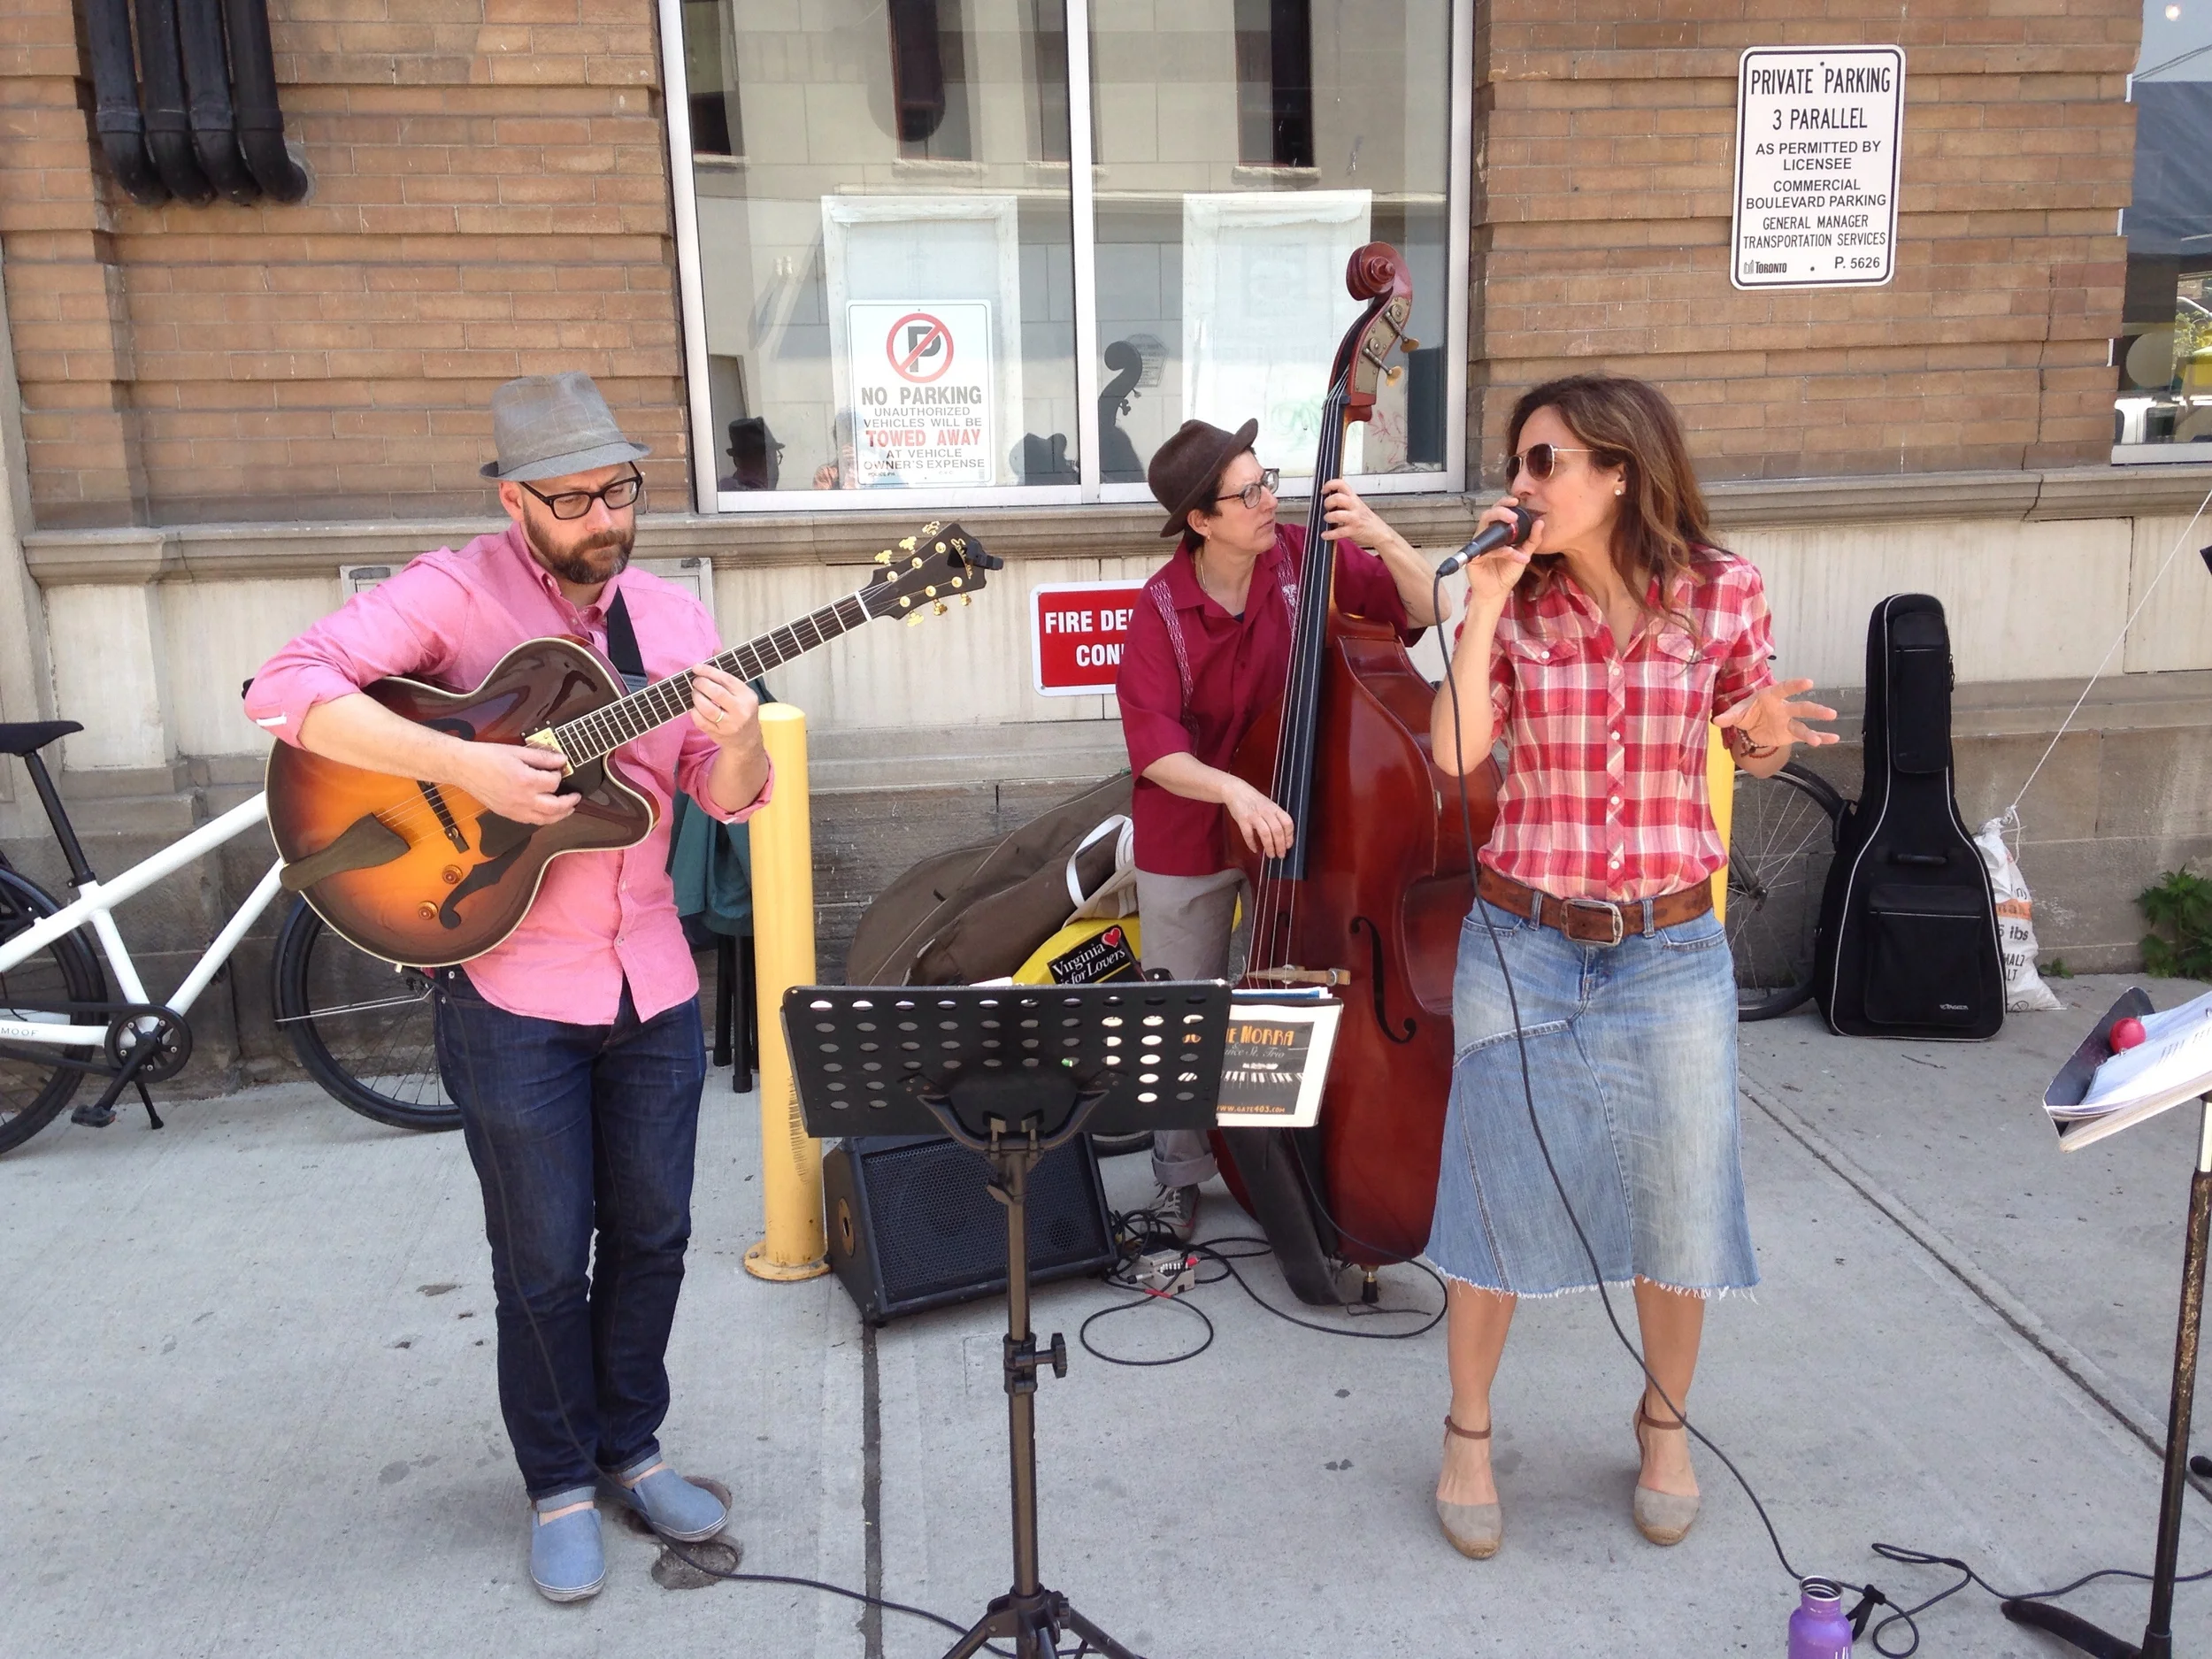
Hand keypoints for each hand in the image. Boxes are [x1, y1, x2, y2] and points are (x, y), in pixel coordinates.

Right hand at [457, 742, 574, 824]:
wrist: (463, 767)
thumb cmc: (487, 757)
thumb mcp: (517, 751)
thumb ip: (542, 757)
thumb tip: (561, 760)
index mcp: (526, 780)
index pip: (554, 782)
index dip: (559, 775)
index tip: (559, 769)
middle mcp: (522, 799)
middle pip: (555, 807)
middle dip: (570, 803)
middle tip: (577, 797)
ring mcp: (514, 809)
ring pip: (544, 820)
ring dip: (560, 815)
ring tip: (568, 809)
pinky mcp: (507, 814)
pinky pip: (530, 822)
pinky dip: (543, 819)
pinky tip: (547, 813)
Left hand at [689, 663, 761, 749]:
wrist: (747, 741)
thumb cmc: (742, 711)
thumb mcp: (741, 692)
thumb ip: (727, 674)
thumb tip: (714, 649)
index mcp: (747, 696)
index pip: (726, 679)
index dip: (709, 671)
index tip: (697, 667)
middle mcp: (740, 710)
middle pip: (716, 693)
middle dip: (701, 684)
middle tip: (695, 682)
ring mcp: (729, 724)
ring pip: (706, 708)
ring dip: (696, 697)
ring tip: (694, 693)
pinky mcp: (719, 734)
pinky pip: (700, 721)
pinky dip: (694, 712)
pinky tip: (695, 708)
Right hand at [1222, 777, 1295, 858]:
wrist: (1236, 790)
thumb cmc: (1253, 799)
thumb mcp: (1269, 805)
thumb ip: (1275, 818)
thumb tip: (1283, 836)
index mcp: (1274, 808)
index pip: (1287, 822)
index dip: (1290, 836)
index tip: (1288, 845)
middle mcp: (1266, 811)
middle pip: (1277, 830)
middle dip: (1280, 846)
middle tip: (1281, 855)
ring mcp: (1254, 815)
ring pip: (1265, 834)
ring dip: (1269, 847)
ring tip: (1271, 855)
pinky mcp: (1242, 819)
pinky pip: (1248, 834)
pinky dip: (1252, 844)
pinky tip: (1255, 849)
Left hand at [1320, 478, 1388, 548]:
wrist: (1380, 533)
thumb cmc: (1367, 520)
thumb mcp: (1357, 506)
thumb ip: (1344, 502)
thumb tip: (1328, 501)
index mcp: (1354, 498)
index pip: (1342, 484)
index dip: (1330, 485)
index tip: (1324, 490)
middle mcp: (1355, 506)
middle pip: (1337, 498)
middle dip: (1328, 502)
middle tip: (1327, 508)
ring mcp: (1354, 518)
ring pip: (1337, 514)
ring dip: (1328, 517)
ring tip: (1328, 520)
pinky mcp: (1353, 530)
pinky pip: (1338, 532)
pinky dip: (1329, 534)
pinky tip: (1325, 534)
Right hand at [1462, 494, 1541, 612]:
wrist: (1497, 592)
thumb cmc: (1507, 572)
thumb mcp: (1524, 553)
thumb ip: (1532, 539)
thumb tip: (1540, 522)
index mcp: (1498, 533)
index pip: (1499, 512)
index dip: (1505, 504)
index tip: (1517, 501)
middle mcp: (1487, 536)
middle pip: (1488, 515)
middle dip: (1500, 510)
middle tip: (1514, 514)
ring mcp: (1480, 545)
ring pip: (1484, 527)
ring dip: (1499, 523)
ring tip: (1513, 524)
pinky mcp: (1475, 557)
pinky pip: (1488, 550)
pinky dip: (1502, 551)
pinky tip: (1512, 554)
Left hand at [1713, 677, 1838, 752]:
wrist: (1751, 726)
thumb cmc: (1747, 712)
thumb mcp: (1736, 713)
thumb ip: (1728, 716)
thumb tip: (1717, 720)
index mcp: (1771, 696)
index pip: (1784, 689)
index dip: (1795, 686)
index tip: (1808, 682)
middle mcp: (1784, 708)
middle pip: (1801, 708)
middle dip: (1815, 711)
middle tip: (1830, 713)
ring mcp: (1790, 721)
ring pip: (1804, 725)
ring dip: (1814, 732)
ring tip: (1821, 740)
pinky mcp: (1791, 734)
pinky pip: (1806, 735)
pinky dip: (1820, 738)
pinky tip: (1833, 739)